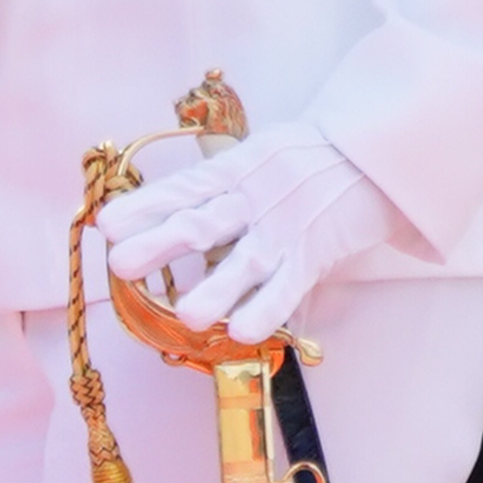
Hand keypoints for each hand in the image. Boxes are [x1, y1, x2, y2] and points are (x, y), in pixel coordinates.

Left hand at [99, 123, 403, 345]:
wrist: (375, 151)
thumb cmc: (304, 156)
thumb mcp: (255, 154)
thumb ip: (215, 182)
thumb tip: (161, 209)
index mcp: (234, 170)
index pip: (181, 190)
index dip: (143, 207)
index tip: (107, 224)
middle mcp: (253, 197)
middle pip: (202, 223)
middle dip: (159, 244)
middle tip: (121, 264)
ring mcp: (283, 227)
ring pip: (245, 262)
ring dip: (216, 290)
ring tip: (187, 316)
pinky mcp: (314, 252)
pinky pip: (288, 286)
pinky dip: (267, 308)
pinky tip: (243, 331)